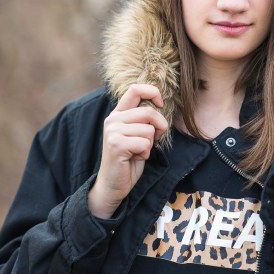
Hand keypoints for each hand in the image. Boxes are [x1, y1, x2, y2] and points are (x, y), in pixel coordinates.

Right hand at [88, 84, 167, 218]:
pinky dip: (146, 153)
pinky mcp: (116, 144)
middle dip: (159, 128)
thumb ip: (143, 120)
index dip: (153, 92)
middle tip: (152, 140)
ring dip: (149, 144)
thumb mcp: (136, 134)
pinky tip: (135, 158)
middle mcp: (113, 119)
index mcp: (117, 114)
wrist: (113, 184)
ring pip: (148, 130)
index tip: (161, 104)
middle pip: (148, 112)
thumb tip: (159, 107)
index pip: (135, 89)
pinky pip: (145, 143)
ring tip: (138, 151)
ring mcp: (113, 131)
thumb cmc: (128, 160)